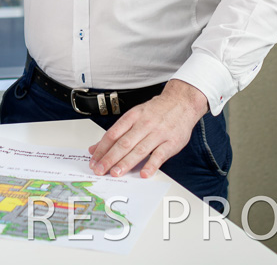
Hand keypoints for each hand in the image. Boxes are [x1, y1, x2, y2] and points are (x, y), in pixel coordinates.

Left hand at [87, 80, 207, 178]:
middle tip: (100, 170)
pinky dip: (151, 165)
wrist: (182, 102)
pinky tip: (143, 174)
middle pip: (124, 143)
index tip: (94, 161)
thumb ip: (116, 132)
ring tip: (116, 173)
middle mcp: (144, 124)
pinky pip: (160, 155)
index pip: (113, 134)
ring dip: (126, 163)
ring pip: (140, 149)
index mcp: (133, 117)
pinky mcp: (172, 142)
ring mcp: (158, 133)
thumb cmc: (156, 111)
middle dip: (110, 158)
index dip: (102, 148)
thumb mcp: (134, 116)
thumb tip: (95, 148)